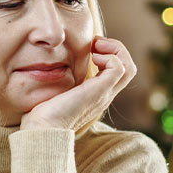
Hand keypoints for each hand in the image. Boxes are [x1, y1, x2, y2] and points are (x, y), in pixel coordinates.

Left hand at [19, 36, 135, 130]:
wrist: (43, 129)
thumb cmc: (43, 115)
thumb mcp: (56, 93)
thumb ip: (59, 83)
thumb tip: (47, 70)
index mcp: (95, 95)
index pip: (117, 72)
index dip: (108, 54)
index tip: (90, 47)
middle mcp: (104, 95)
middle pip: (128, 68)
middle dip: (115, 48)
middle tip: (95, 43)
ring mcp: (104, 94)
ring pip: (129, 67)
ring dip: (115, 50)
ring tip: (96, 47)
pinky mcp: (99, 91)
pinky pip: (118, 68)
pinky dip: (109, 56)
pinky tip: (92, 58)